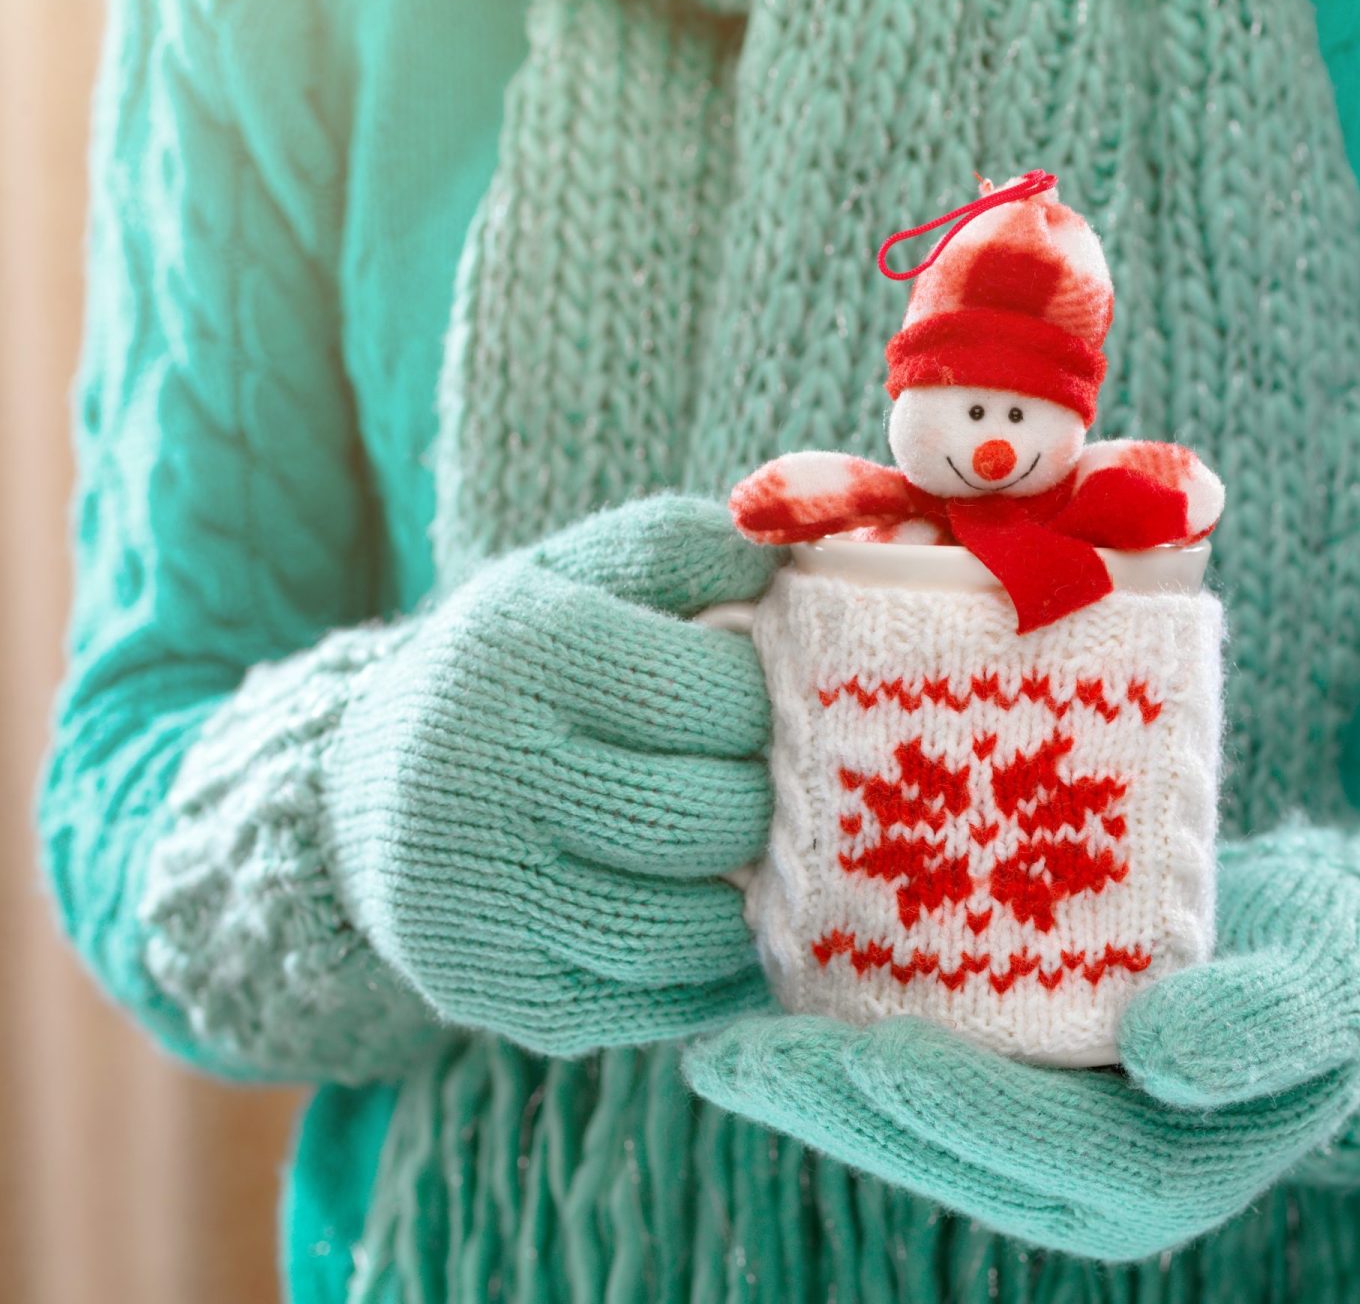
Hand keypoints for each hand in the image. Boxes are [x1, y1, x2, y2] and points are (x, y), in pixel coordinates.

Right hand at [325, 495, 779, 1055]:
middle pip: (706, 816)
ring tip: (778, 858)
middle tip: (800, 789)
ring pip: (690, 927)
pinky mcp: (501, 994)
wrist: (367, 794)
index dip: (778, 705)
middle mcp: (485, 778)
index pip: (706, 692)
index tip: (794, 704)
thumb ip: (685, 547)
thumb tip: (794, 555)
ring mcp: (485, 902)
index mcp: (515, 651)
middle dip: (778, 805)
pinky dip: (726, 973)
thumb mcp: (574, 573)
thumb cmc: (513, 670)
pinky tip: (746, 929)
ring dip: (763, 899)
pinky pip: (660, 1005)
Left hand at [679, 857, 1359, 1260]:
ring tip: (725, 1032)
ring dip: (817, 1078)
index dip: (946, 1111)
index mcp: (1156, 1180)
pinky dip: (849, 1028)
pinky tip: (781, 982)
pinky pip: (920, 1062)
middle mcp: (1082, 1176)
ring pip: (912, 1116)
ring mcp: (1041, 1132)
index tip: (862, 1060)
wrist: (1321, 952)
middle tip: (729, 1059)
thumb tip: (1159, 1055)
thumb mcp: (1333, 994)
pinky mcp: (1013, 1075)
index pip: (1034, 1155)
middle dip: (834, 1106)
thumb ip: (1264, 1029)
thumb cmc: (1337, 971)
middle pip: (943, 1146)